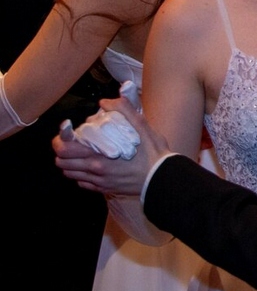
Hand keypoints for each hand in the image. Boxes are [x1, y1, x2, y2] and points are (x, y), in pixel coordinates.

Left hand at [53, 94, 167, 196]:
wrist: (162, 177)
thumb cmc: (153, 151)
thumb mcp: (142, 125)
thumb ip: (123, 110)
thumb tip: (104, 102)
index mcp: (98, 153)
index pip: (64, 149)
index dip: (59, 139)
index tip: (66, 132)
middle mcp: (94, 169)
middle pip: (62, 162)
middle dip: (63, 151)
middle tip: (73, 142)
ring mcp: (98, 181)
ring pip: (70, 173)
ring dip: (70, 163)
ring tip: (81, 154)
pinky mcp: (104, 188)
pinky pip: (82, 183)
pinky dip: (81, 174)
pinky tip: (92, 167)